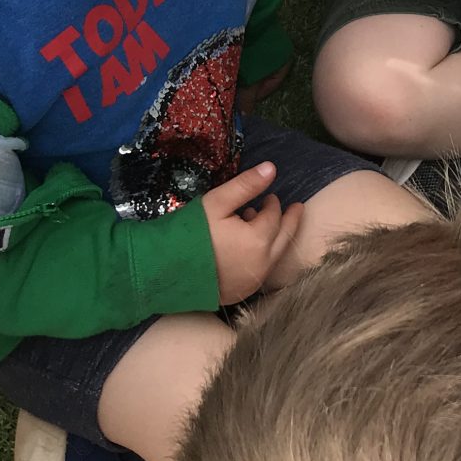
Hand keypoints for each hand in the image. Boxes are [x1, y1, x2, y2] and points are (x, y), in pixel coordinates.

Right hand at [202, 161, 303, 303]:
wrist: (165, 271)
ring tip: (257, 223)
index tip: (268, 196)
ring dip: (273, 238)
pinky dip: (262, 256)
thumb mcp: (217, 202)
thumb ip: (246, 185)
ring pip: (274, 256)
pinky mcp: (241, 293)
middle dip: (290, 221)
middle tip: (296, 209)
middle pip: (284, 238)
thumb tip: (272, 168)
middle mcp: (262, 264)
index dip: (272, 204)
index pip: (274, 217)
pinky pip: (260, 271)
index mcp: (259, 240)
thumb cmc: (190, 233)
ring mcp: (252, 282)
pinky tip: (248, 248)